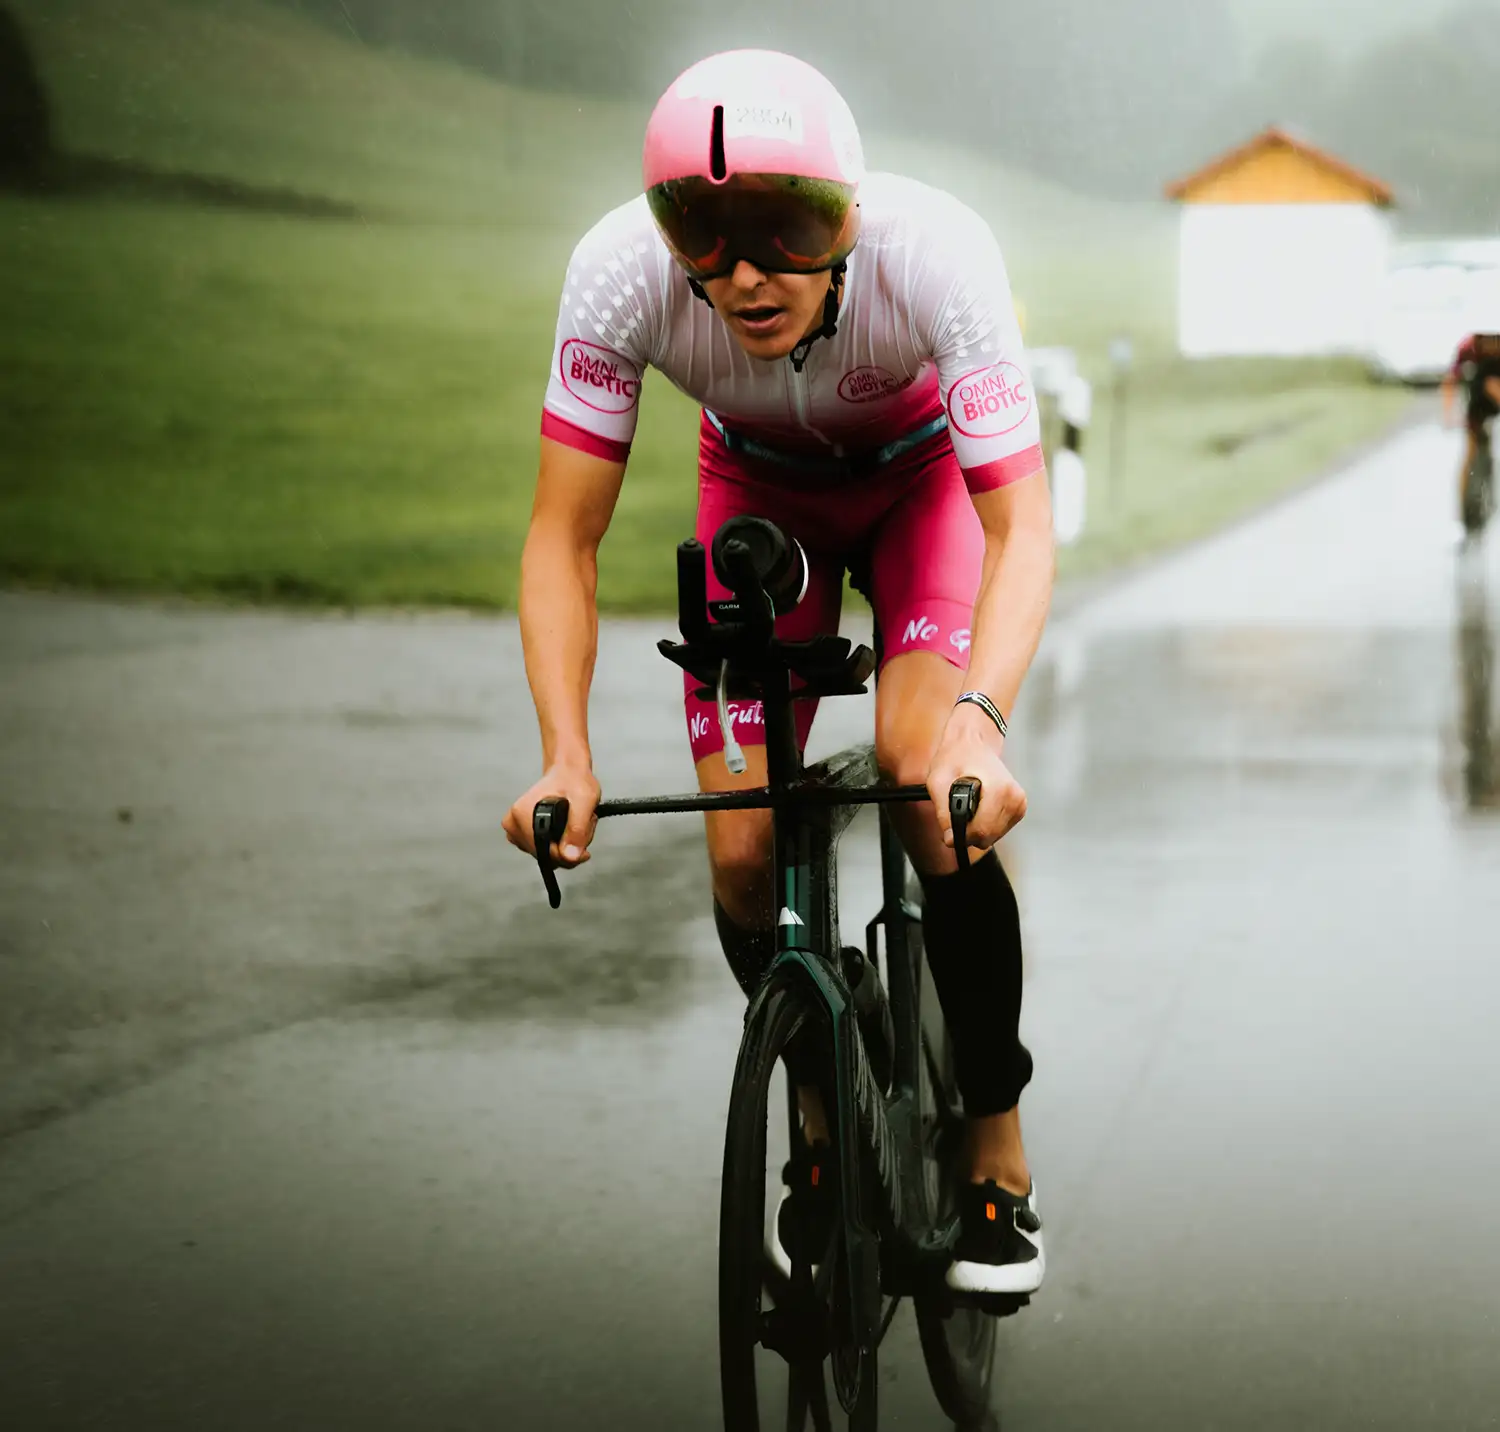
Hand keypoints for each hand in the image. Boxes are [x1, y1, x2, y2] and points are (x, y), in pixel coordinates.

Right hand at [503, 764, 599, 867]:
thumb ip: (578, 830)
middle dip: (568, 846)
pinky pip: (544, 850)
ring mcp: (516, 829)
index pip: (546, 853)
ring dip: (565, 844)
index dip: (568, 853)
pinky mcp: (521, 833)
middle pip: (545, 856)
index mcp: (523, 814)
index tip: (583, 842)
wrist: (567, 772)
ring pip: (546, 855)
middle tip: (580, 825)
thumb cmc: (573, 781)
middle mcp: (514, 823)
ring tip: (573, 822)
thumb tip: (570, 856)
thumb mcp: (584, 802)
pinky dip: (559, 843)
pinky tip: (565, 827)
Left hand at [926, 703, 1027, 854]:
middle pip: (988, 837)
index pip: (981, 831)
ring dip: (976, 828)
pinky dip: (985, 824)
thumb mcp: (938, 782)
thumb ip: (943, 813)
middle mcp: (1014, 797)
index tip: (950, 827)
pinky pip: (998, 830)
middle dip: (968, 831)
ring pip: (993, 837)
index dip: (961, 834)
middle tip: (957, 811)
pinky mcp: (1019, 808)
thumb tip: (950, 838)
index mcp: (999, 789)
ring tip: (969, 804)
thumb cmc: (956, 756)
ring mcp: (1019, 803)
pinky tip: (979, 807)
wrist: (972, 742)